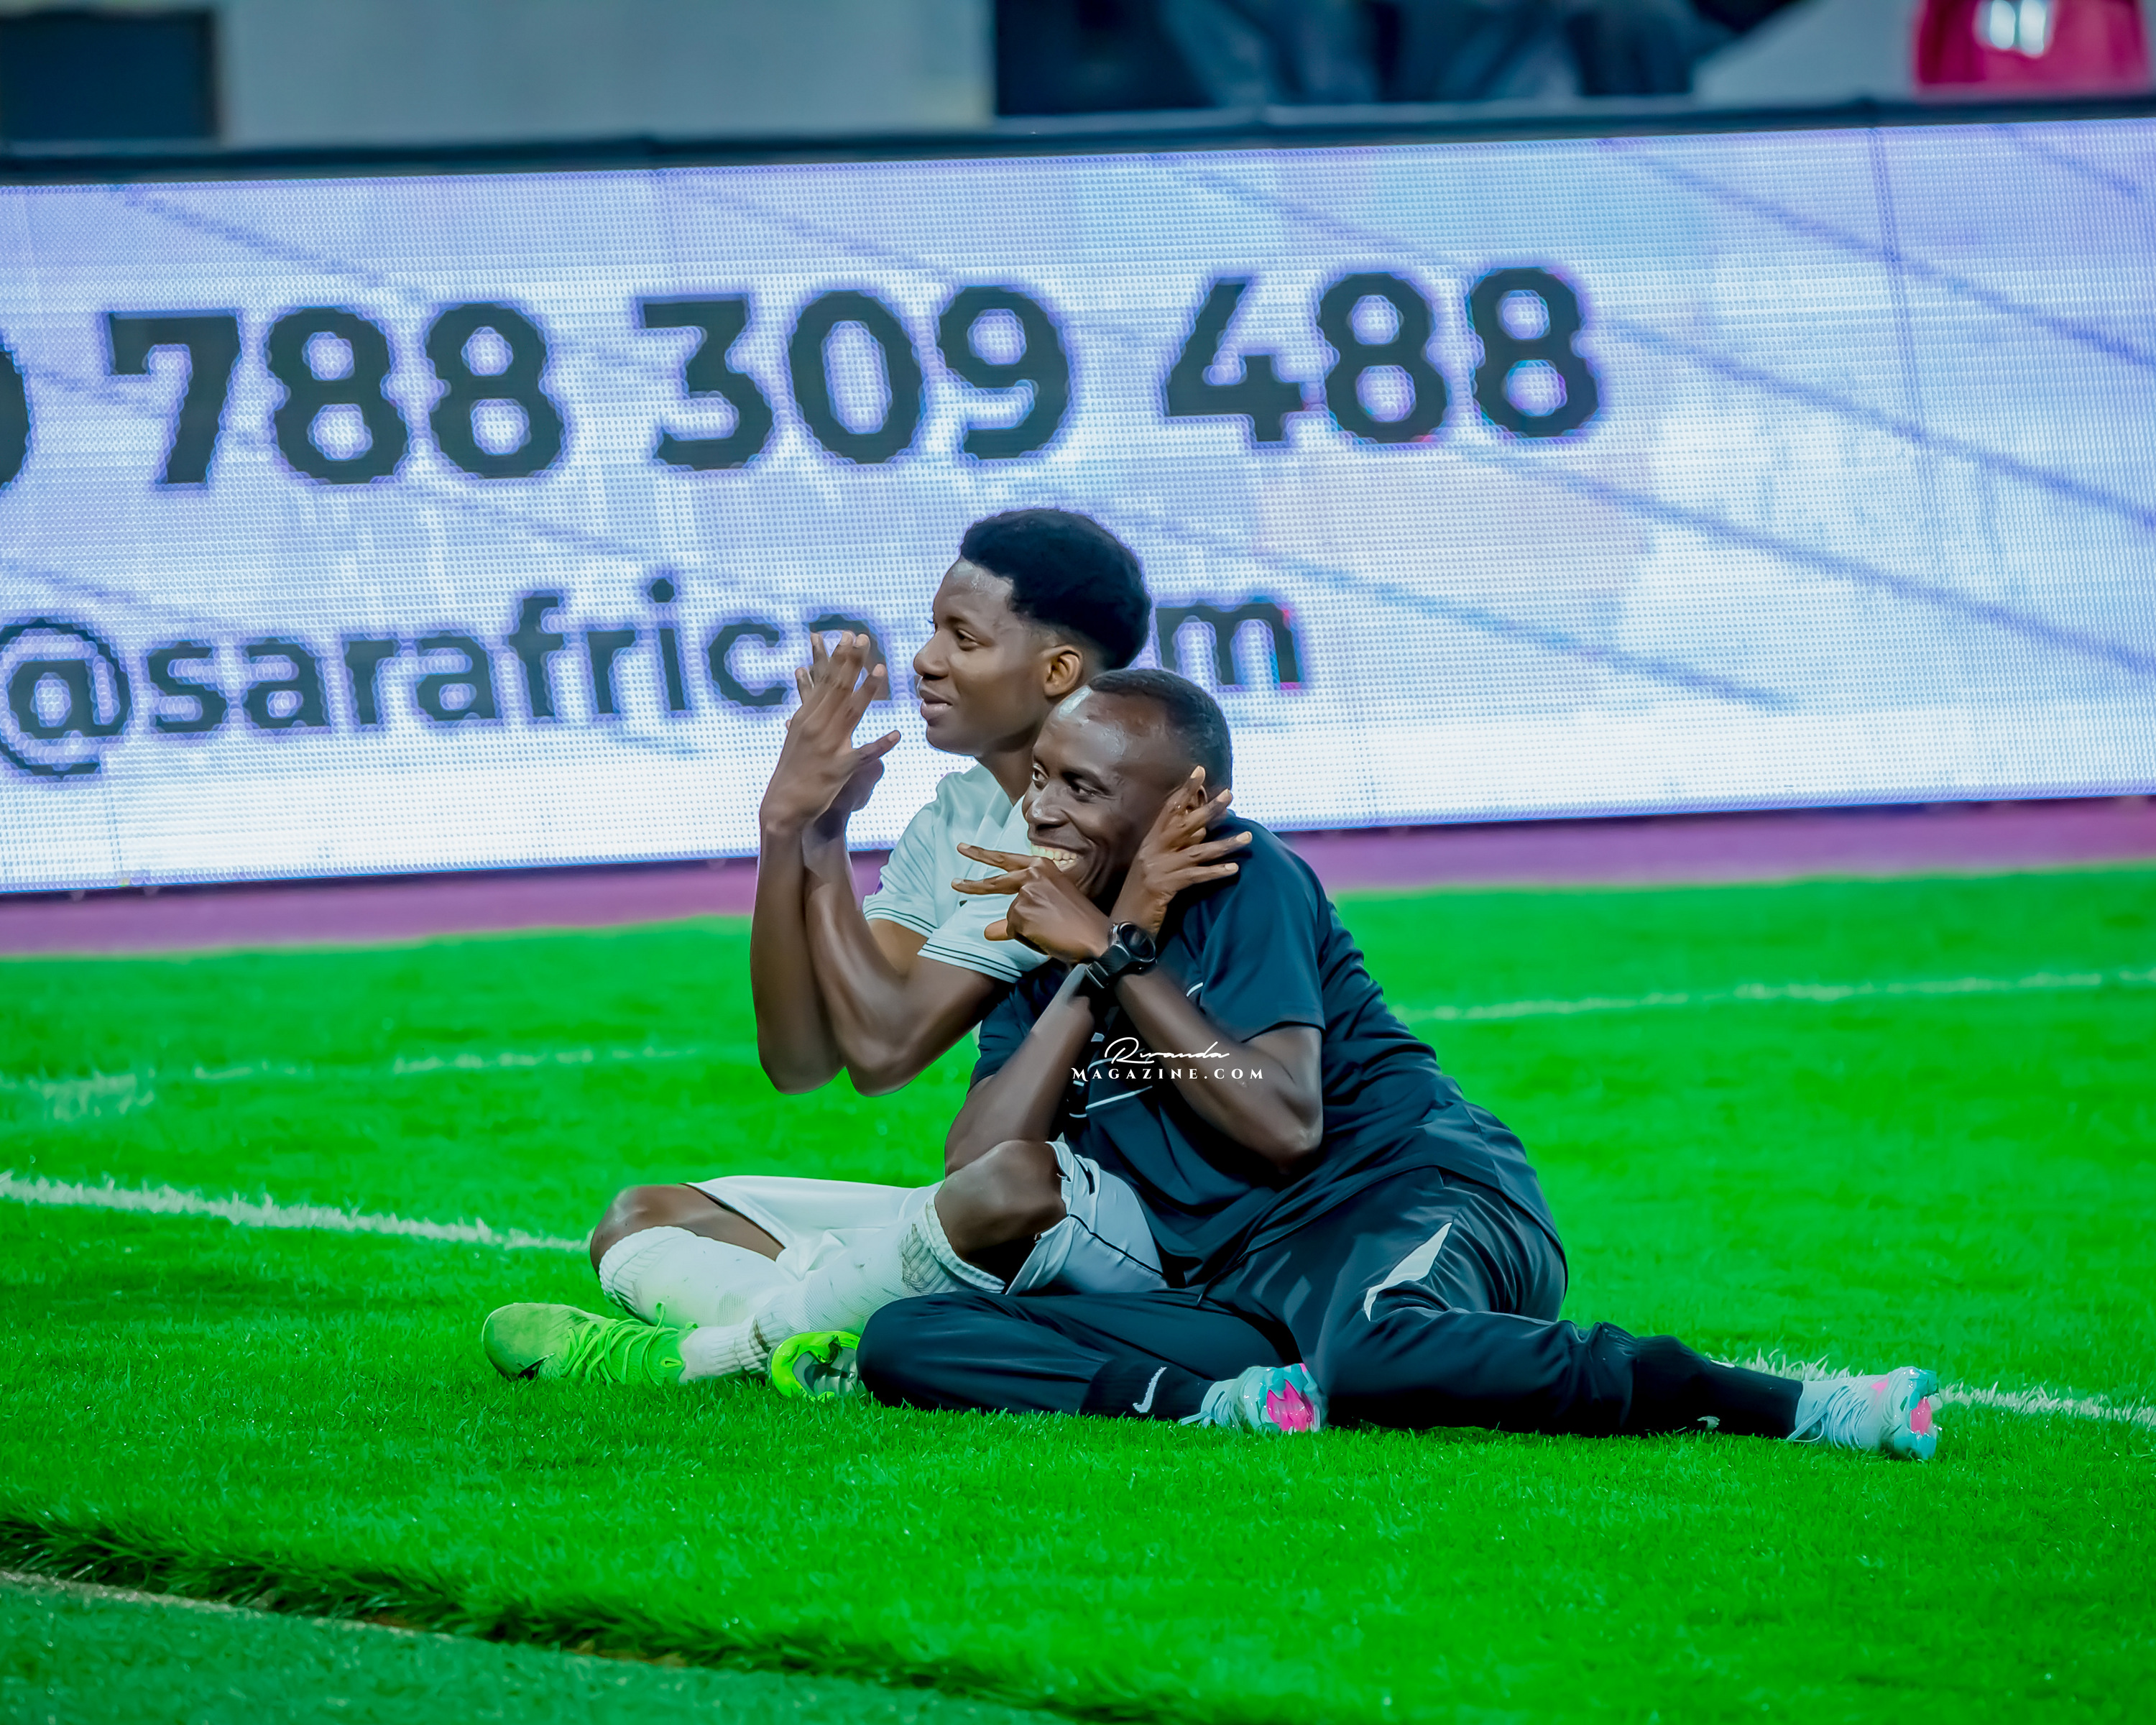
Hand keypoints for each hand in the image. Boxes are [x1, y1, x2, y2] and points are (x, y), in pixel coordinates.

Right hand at [760, 632, 898, 836]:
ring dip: (867, 690)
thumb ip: (807, 712)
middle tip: (863, 637)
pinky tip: (896, 734)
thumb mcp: (796, 736)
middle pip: (837, 688)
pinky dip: (880, 745)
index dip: (839, 658)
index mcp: (806, 717)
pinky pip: (863, 755)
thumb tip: (807, 687)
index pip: (824, 681)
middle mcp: (816, 726)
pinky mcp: (838, 769)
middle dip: (851, 661)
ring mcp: (827, 747)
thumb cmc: (792, 771)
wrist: (781, 807)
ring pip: (850, 713)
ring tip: (882, 669)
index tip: (849, 635)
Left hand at [951, 846, 1114, 962]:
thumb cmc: (1077, 922)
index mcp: (1042, 866)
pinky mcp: (1021, 913)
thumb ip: (1017, 914)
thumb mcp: (1048, 909)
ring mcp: (1025, 892)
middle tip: (953, 884)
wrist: (1096, 935)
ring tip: (1053, 930)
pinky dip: (1028, 939)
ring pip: (1013, 918)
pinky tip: (1048, 935)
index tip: (964, 848)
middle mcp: (1032, 874)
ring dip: (1028, 930)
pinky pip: (1014, 932)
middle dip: (972, 885)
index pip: (1007, 859)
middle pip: (995, 882)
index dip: (983, 855)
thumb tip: (986, 932)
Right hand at [1107, 768, 1247, 934]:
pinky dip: (1215, 872)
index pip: (1169, 809)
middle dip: (1208, 809)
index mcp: (1149, 842)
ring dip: (1224, 844)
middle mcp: (1152, 850)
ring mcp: (1158, 868)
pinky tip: (1234, 869)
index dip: (1184, 790)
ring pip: (1196, 851)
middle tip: (1230, 795)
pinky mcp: (1164, 887)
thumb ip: (1175, 847)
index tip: (1201, 771)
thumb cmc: (1141, 896)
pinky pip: (1195, 876)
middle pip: (1184, 824)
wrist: (1122, 924)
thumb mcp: (1155, 866)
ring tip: (1247, 838)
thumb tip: (1201, 829)